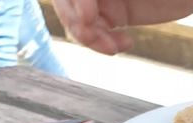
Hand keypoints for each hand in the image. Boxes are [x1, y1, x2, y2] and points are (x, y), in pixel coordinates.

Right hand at [52, 0, 192, 54]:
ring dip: (90, 38)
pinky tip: (124, 44)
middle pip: (68, 2)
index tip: (89, 17)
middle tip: (94, 38)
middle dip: (76, 21)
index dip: (78, 1)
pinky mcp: (113, 16)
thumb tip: (96, 2)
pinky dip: (103, 44)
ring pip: (78, 20)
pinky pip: (96, 33)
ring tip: (113, 48)